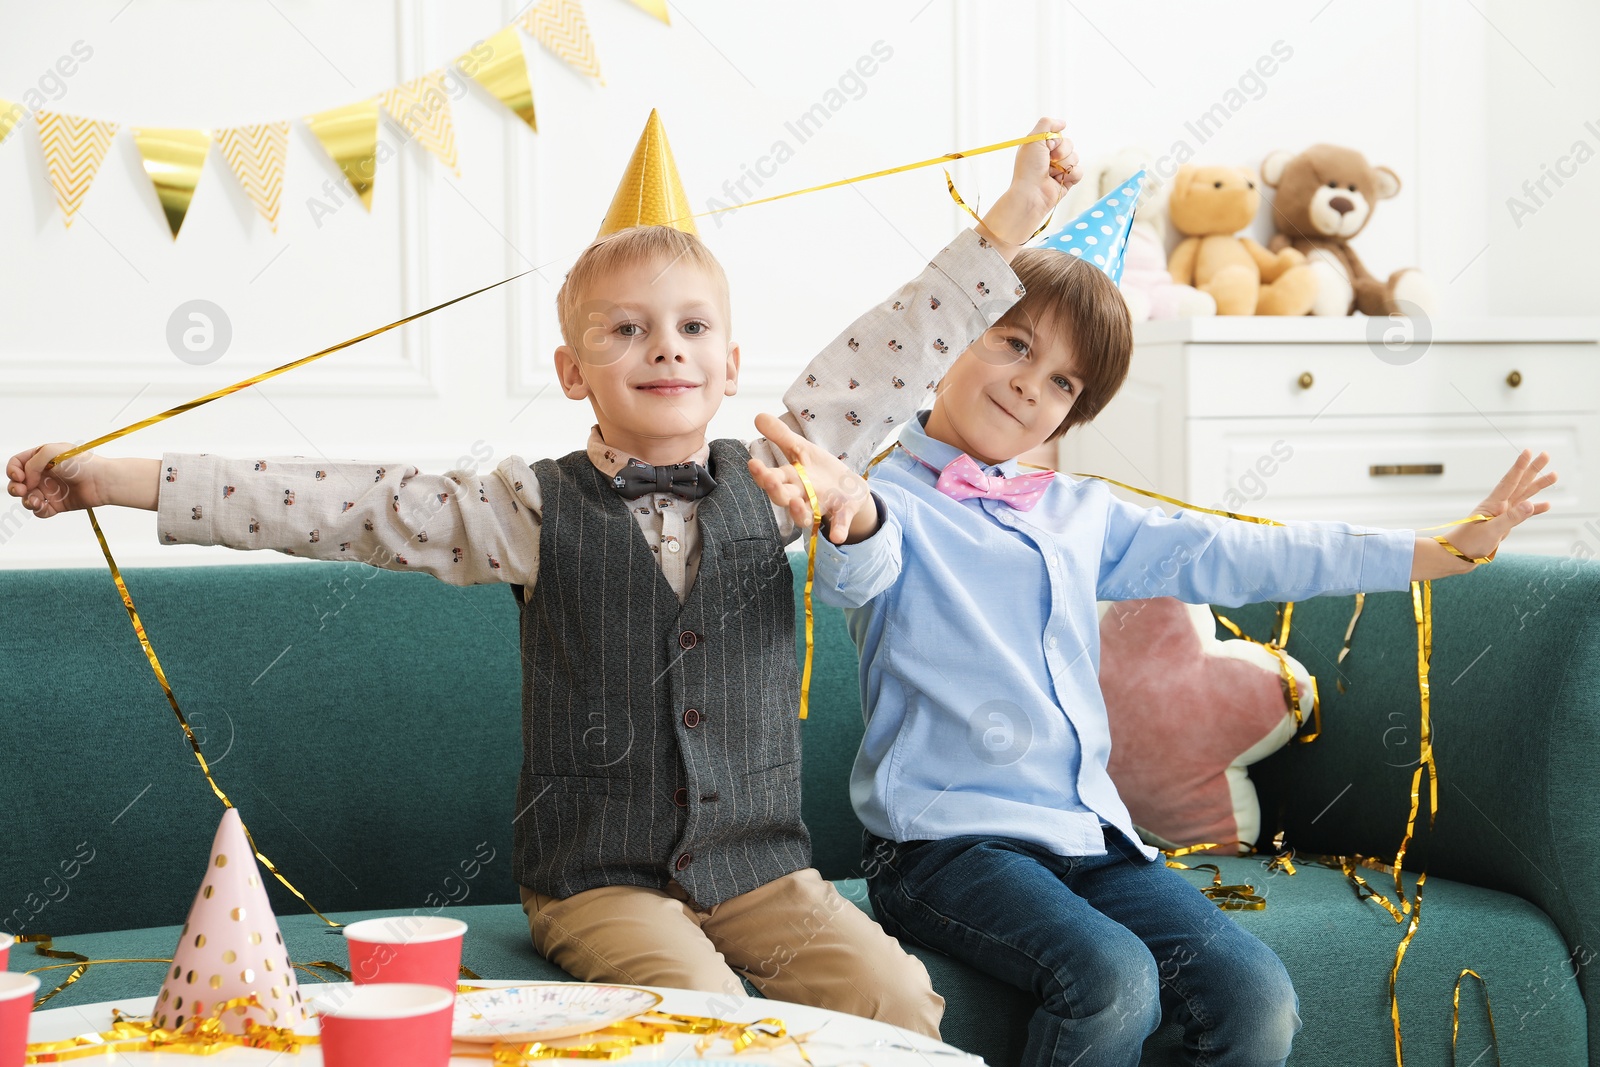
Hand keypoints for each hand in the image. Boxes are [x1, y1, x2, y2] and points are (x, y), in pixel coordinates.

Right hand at [5, 443, 111, 517]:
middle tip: (21, 491)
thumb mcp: (52, 452)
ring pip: (28, 498)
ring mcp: (50, 489)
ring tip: (36, 501)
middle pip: (18, 483)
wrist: (102, 481)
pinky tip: (44, 506)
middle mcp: (44, 474)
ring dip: (27, 501)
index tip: (20, 476)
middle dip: (14, 488)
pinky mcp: (58, 504)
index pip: (17, 463)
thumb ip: (31, 463)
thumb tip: (26, 481)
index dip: (13, 470)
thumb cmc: (82, 464)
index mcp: (42, 458)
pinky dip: (38, 510)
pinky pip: (40, 510)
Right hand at [749, 413, 876, 544]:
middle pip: (783, 497)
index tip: (753, 463)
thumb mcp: (802, 449)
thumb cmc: (819, 471)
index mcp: (792, 479)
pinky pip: (838, 523)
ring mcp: (821, 506)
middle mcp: (802, 496)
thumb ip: (781, 436)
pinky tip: (837, 536)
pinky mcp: (841, 513)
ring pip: (804, 514)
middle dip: (775, 489)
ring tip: (794, 503)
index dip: (762, 473)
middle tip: (769, 479)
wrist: (849, 489)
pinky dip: (837, 529)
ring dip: (798, 512)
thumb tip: (758, 416)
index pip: (772, 478)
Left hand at [976, 117, 1081, 257]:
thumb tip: (1063, 123)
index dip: (1055, 141)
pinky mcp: (1068, 181)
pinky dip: (1072, 174)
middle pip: (1069, 144)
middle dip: (1061, 152)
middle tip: (1049, 161)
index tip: (1046, 148)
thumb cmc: (1029, 168)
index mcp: (1041, 146)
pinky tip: (1060, 180)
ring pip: (1075, 157)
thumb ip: (1046, 124)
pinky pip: (1079, 171)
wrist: (1031, 194)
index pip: (1059, 135)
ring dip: (1064, 164)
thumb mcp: (1033, 139)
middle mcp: (1050, 157)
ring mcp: (1060, 169)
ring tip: (1052, 174)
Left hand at [1430, 449, 1555, 570]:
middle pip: (1519, 484)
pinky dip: (1535, 509)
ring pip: (1524, 496)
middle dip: (1533, 469)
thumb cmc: (1469, 543)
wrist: (1457, 557)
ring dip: (1538, 486)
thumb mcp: (1491, 531)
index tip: (1529, 451)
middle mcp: (1499, 506)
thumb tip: (1531, 503)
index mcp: (1493, 504)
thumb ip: (1511, 518)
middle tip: (1547, 454)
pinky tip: (1547, 505)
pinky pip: (1523, 514)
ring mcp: (1502, 515)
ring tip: (1554, 475)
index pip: (1509, 481)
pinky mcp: (1504, 525)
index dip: (1519, 466)